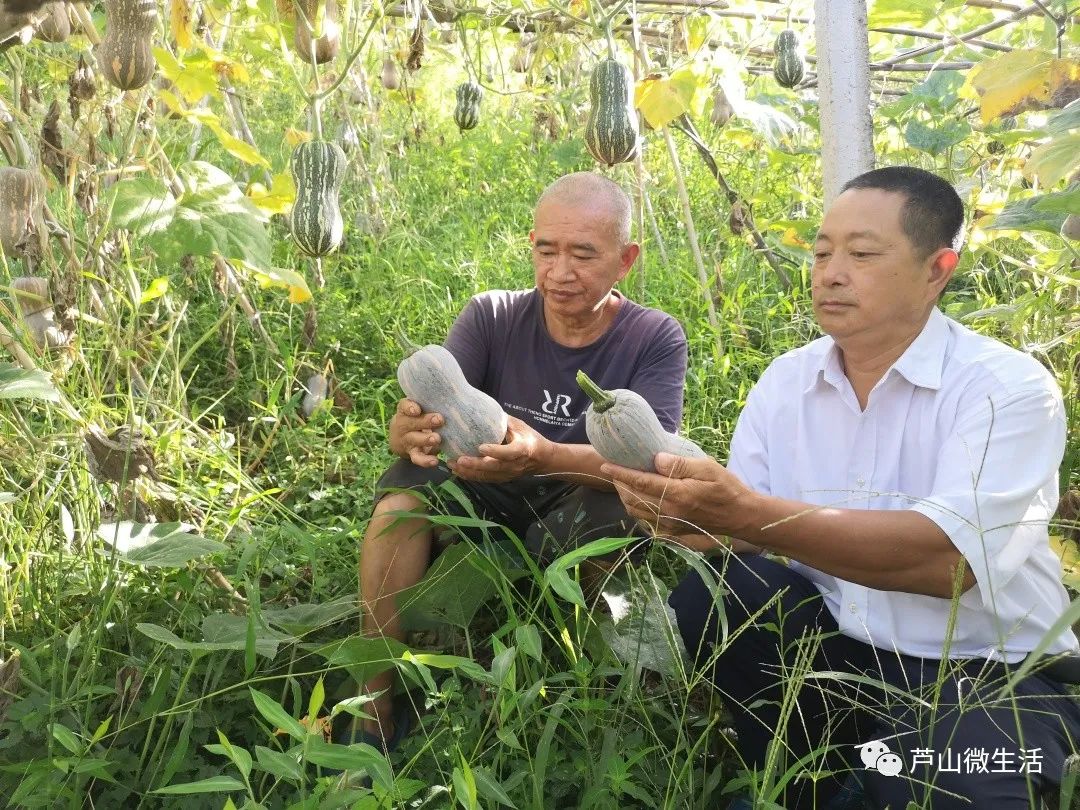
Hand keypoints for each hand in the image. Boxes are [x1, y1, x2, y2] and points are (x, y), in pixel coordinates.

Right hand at [388, 398, 443, 467]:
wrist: (400, 438)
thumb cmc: (417, 418)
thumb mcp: (419, 409)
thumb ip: (431, 403)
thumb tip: (456, 394)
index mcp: (404, 411)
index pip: (404, 406)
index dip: (410, 407)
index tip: (417, 409)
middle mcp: (403, 425)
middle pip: (411, 423)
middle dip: (425, 421)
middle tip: (439, 419)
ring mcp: (407, 440)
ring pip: (414, 439)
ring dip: (426, 439)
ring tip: (437, 439)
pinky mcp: (412, 453)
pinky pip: (417, 458)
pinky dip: (425, 461)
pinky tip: (434, 461)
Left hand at [449, 416, 552, 483]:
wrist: (543, 459)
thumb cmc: (531, 438)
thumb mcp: (520, 426)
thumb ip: (503, 420)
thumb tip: (482, 409)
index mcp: (522, 449)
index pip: (508, 452)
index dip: (494, 451)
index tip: (480, 447)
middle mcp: (515, 465)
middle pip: (493, 467)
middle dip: (474, 465)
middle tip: (458, 460)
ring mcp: (509, 474)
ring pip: (487, 476)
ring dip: (469, 472)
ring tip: (452, 465)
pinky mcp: (503, 479)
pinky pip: (486, 480)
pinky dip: (471, 477)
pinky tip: (458, 472)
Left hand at [600, 452, 755, 538]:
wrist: (740, 517)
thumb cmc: (727, 488)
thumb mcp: (708, 469)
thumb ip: (680, 465)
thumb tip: (656, 459)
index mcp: (677, 495)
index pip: (641, 482)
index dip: (621, 473)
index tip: (606, 464)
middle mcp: (669, 513)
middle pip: (633, 499)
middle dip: (619, 484)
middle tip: (614, 470)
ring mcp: (670, 526)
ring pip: (636, 513)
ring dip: (625, 497)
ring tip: (623, 483)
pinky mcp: (672, 533)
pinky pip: (646, 523)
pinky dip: (637, 511)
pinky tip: (639, 501)